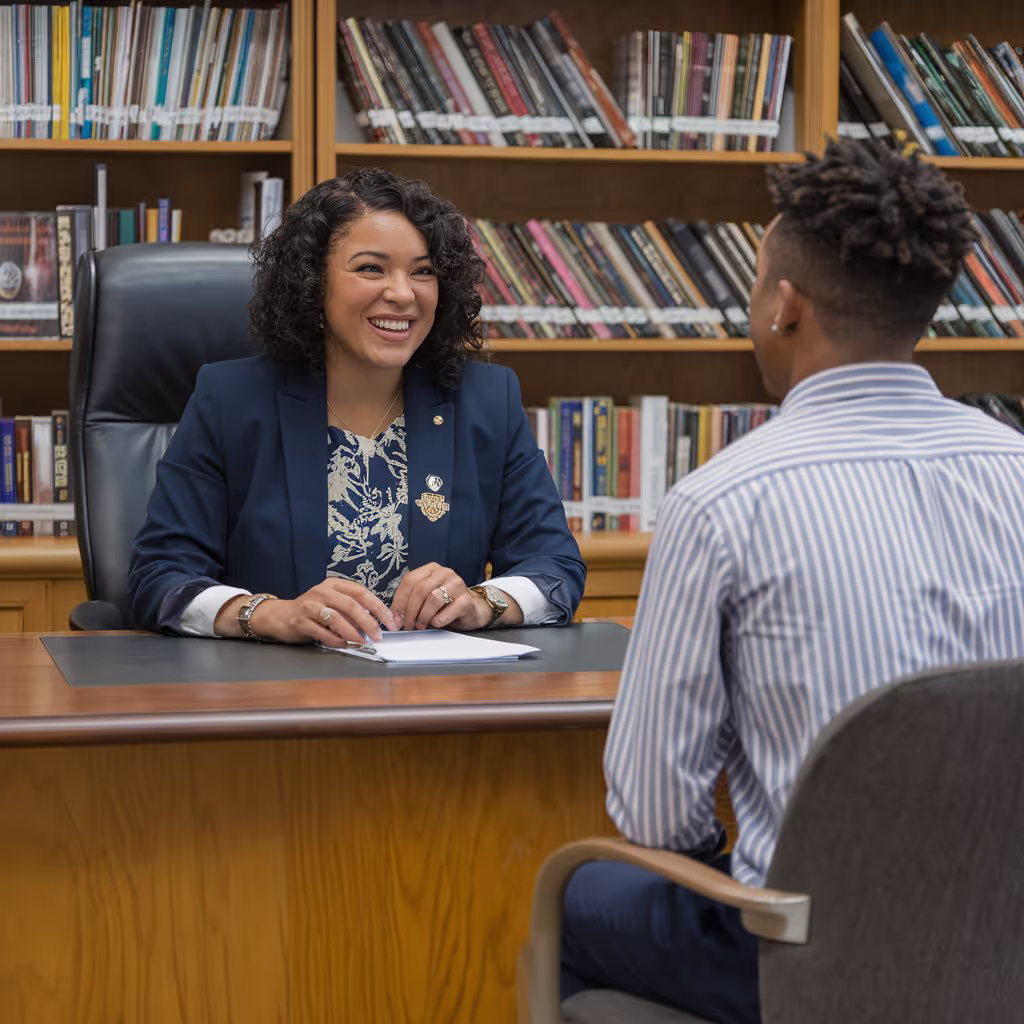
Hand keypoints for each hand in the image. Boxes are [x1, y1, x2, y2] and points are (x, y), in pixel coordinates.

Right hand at [226, 578, 397, 645]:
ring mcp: (309, 605)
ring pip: (336, 619)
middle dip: (368, 623)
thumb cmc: (312, 610)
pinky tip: (343, 644)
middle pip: (351, 605)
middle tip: (378, 636)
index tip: (390, 621)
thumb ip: (351, 608)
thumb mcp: (332, 602)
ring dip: (353, 633)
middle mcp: (322, 591)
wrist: (279, 615)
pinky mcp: (299, 621)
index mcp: (334, 584)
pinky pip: (322, 632)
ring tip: (363, 642)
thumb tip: (377, 622)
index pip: (361, 592)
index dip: (378, 607)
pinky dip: (336, 640)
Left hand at [391, 563, 513, 631]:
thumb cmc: (445, 605)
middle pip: (420, 590)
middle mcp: (445, 572)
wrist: (472, 610)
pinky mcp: (466, 599)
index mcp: (432, 569)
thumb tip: (394, 618)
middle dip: (410, 611)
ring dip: (423, 617)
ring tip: (421, 625)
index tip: (395, 617)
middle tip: (408, 625)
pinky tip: (437, 623)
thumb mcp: (426, 599)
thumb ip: (410, 602)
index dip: (399, 600)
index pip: (410, 580)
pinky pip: (446, 612)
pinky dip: (437, 621)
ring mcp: (457, 584)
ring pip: (433, 599)